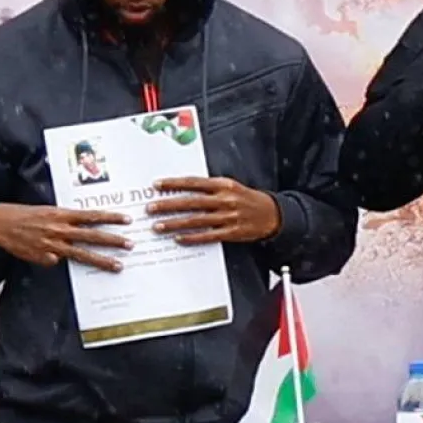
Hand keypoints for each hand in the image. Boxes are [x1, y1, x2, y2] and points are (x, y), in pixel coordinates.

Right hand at [0, 203, 131, 272]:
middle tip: (131, 244)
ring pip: (83, 254)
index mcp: (62, 214)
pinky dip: (62, 262)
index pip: (92, 215)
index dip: (110, 217)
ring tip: (118, 265)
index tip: (126, 219)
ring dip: (102, 260)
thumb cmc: (26, 215)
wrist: (0, 224)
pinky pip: (59, 263)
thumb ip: (67, 219)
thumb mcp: (48, 211)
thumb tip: (83, 226)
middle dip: (113, 241)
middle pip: (92, 236)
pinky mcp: (44, 258)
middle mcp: (60, 229)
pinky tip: (61, 263)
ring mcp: (53, 245)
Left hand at [146, 177, 281, 244]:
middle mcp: (224, 200)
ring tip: (158, 226)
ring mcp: (228, 217)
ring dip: (175, 223)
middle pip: (191, 202)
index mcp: (223, 185)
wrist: (271, 214)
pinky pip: (208, 236)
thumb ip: (208, 187)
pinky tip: (178, 238)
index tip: (156, 185)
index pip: (193, 183)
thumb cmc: (246, 198)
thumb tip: (181, 188)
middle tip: (150, 208)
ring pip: (196, 220)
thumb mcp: (229, 186)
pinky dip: (191, 238)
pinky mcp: (232, 232)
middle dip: (168, 205)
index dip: (173, 184)